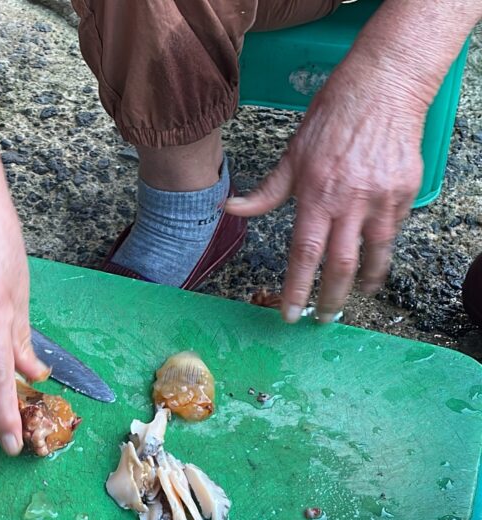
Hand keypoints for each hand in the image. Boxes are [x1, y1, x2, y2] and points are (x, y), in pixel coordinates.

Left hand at [226, 63, 426, 322]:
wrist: (382, 88)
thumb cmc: (331, 119)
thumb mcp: (291, 156)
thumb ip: (265, 193)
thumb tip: (229, 209)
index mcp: (316, 196)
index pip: (303, 255)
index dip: (297, 289)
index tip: (291, 315)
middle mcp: (350, 203)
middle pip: (341, 266)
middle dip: (331, 299)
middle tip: (323, 318)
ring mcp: (382, 199)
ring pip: (375, 256)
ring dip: (365, 283)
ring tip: (355, 298)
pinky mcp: (405, 192)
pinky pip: (394, 231)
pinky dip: (383, 250)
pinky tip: (374, 259)